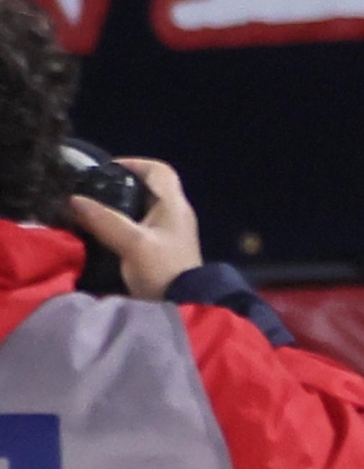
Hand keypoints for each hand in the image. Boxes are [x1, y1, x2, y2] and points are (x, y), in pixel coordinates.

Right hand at [68, 159, 202, 300]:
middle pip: (150, 188)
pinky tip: (102, 233)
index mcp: (174, 204)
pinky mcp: (162, 249)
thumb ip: (105, 220)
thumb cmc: (162, 269)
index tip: (107, 170)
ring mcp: (170, 232)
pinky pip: (141, 227)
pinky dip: (123, 224)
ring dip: (120, 207)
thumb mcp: (133, 243)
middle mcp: (175, 213)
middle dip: (121, 186)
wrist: (184, 304)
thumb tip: (74, 199)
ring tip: (91, 211)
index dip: (135, 164)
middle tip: (92, 193)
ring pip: (143, 208)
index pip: (160, 170)